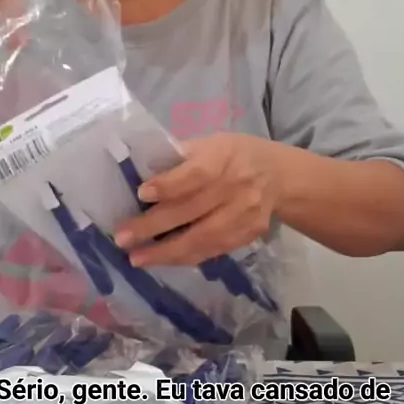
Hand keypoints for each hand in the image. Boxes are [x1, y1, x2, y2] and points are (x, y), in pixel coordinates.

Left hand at [114, 133, 278, 266]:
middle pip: (192, 210)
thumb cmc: (234, 154)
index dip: (168, 185)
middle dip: (154, 227)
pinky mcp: (248, 235)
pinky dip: (185, 257)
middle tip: (123, 238)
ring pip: (202, 238)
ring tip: (137, 259)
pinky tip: (163, 260)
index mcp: (223, 157)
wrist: (280, 176)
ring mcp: (244, 215)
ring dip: (166, 252)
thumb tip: (140, 172)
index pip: (195, 174)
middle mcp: (236, 188)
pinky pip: (213, 250)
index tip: (141, 194)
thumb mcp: (211, 143)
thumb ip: (180, 157)